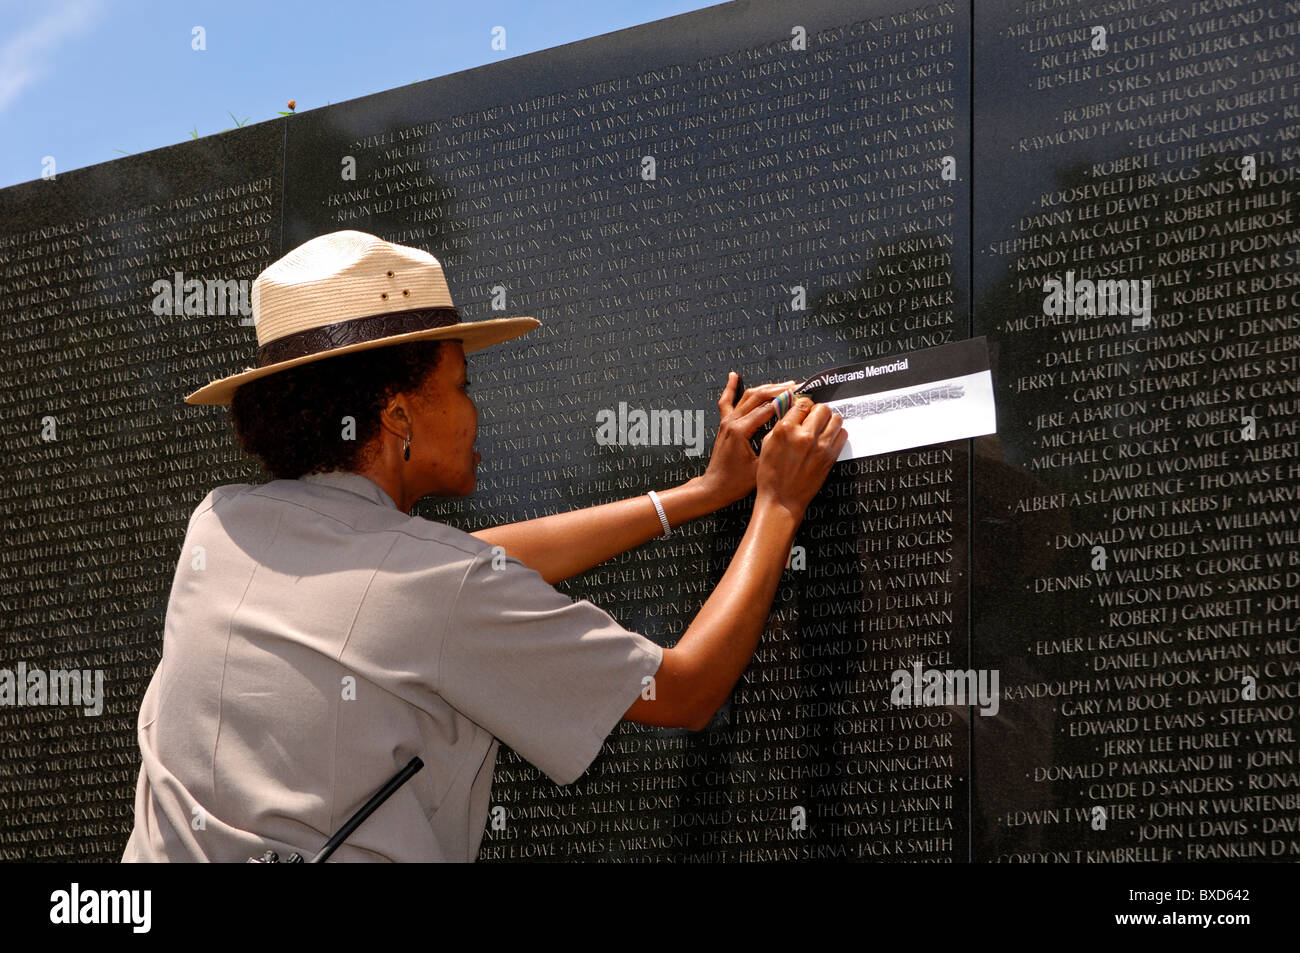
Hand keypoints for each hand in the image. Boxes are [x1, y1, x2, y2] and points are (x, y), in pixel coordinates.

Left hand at [697, 372, 796, 507]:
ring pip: (748, 396)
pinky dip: (731, 388)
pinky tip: (734, 376)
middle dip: (780, 390)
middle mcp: (732, 422)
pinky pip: (727, 401)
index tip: (802, 397)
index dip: (786, 401)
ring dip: (766, 388)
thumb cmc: (735, 482)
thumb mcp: (760, 466)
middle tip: (797, 387)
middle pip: (759, 397)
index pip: (767, 408)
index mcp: (741, 431)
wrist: (714, 488)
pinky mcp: (724, 424)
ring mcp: (726, 421)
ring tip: (784, 384)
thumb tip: (789, 430)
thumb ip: (773, 446)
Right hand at [756, 395, 846, 517]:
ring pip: (836, 418)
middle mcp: (805, 436)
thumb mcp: (767, 444)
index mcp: (785, 430)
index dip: (803, 405)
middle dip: (817, 411)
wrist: (782, 500)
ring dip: (829, 421)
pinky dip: (837, 434)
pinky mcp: (830, 457)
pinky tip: (827, 439)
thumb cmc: (771, 476)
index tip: (803, 410)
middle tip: (812, 419)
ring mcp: (820, 447)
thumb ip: (781, 424)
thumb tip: (792, 411)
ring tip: (821, 428)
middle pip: (822, 408)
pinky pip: (842, 434)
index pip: (803, 403)